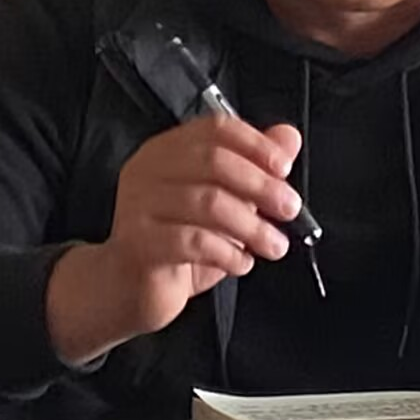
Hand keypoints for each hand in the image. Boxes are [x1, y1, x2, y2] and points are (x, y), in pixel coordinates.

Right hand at [45, 114, 304, 365]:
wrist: (130, 289)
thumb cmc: (179, 244)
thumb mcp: (225, 204)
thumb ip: (255, 168)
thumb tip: (288, 137)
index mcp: (167, 150)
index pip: (215, 129)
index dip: (256, 144)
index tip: (284, 168)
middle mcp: (148, 169)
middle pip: (213, 160)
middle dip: (260, 185)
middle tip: (289, 209)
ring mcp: (137, 203)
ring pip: (207, 202)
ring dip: (252, 226)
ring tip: (274, 245)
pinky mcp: (137, 241)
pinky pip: (193, 241)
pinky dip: (228, 253)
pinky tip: (240, 263)